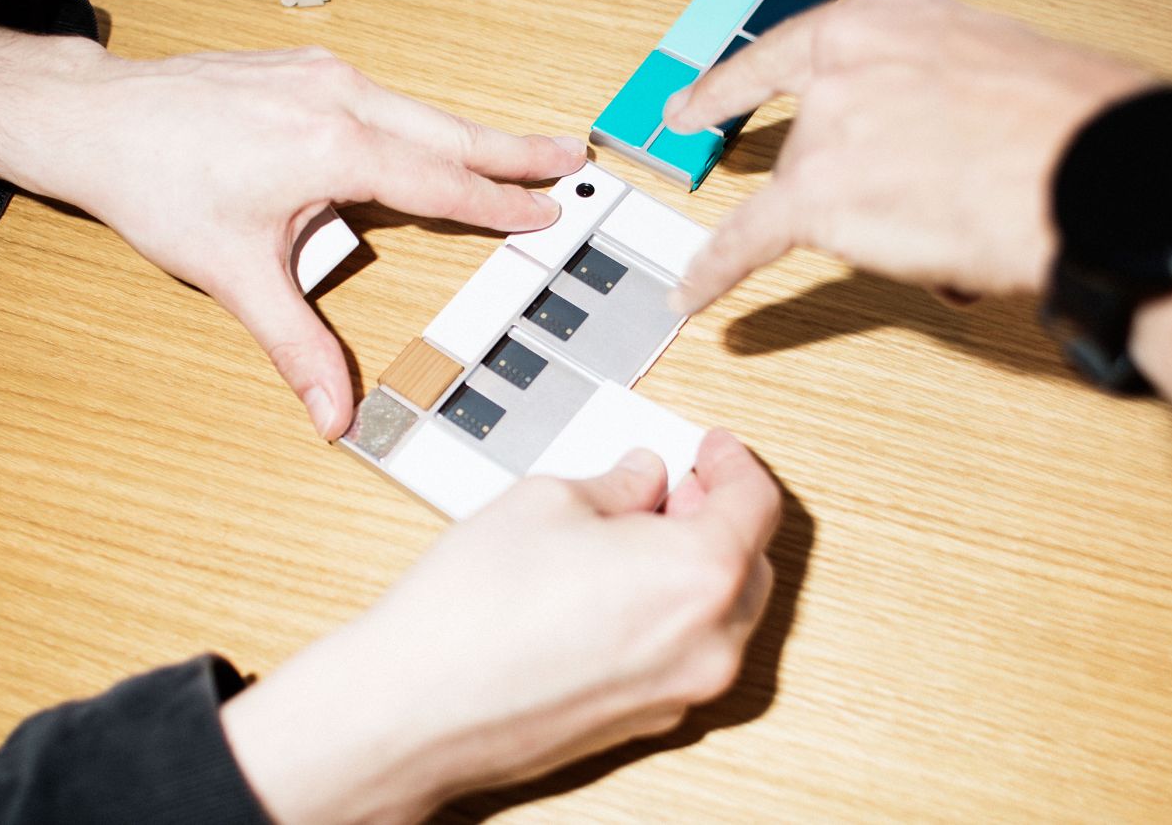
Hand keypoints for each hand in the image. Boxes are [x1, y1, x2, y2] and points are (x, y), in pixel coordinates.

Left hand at [0, 27, 585, 438]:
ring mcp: (322, 76)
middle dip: (518, 150)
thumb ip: (296, 347)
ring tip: (526, 150)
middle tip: (573, 160)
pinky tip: (439, 136)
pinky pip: (388, 97)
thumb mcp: (234, 276)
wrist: (96, 119)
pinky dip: (428, 122)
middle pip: (452, 131)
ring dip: (477, 134)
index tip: (547, 213)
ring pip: (423, 110)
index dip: (501, 203)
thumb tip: (333, 410)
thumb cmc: (156, 184)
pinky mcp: (305, 70)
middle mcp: (337, 99)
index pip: (442, 182)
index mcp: (332, 147)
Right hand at [220, 430, 779, 823]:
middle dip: (718, 516)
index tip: (712, 448)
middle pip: (751, 564)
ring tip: (634, 531)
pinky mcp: (643, 723)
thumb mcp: (549, 499)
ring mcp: (678, 693)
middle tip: (674, 484)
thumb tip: (642, 479)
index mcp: (701, 576)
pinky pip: (683, 653)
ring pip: (720, 615)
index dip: (734, 462)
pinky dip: (670, 613)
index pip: (757, 504)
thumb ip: (619, 482)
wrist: (413, 707)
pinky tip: (613, 585)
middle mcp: (707, 645)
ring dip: (696, 567)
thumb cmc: (473, 610)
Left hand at [663, 0, 1151, 312]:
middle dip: (848, 174)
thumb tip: (924, 148)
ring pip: (810, 193)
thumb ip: (935, 93)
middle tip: (875, 188)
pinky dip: (716, 272)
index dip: (735, 83)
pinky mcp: (816, 198)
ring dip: (864, 222)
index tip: (698, 100)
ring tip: (943, 228)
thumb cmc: (1072, 126)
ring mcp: (827, 128)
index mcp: (890, 15)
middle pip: (810, 135)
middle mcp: (846, 62)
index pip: (793, 49)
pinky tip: (693, 291)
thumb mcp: (995, 63)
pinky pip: (745, 241)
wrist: (1091, 172)